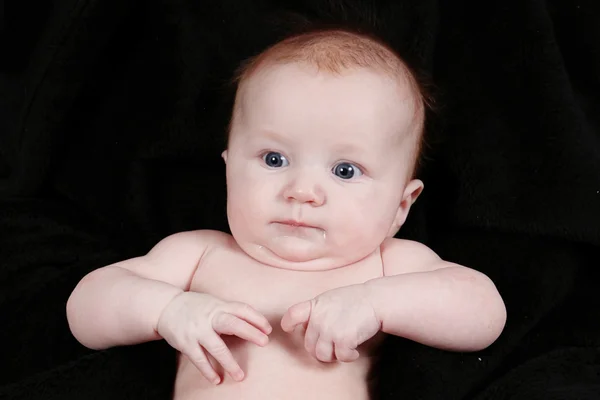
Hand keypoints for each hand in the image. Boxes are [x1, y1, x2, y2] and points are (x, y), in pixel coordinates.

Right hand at [157, 292, 271, 383]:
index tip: (268, 329)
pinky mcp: (185, 342)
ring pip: (216, 348)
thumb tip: (253, 325)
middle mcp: (209, 317)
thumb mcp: (214, 303)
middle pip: (232, 324)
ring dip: (229, 363)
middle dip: (250, 332)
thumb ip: (229, 313)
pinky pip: (199, 359)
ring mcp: (197, 330)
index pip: (242, 309)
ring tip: (240, 376)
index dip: (256, 318)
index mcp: (219, 305)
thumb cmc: (196, 306)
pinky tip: (217, 380)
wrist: (166, 306)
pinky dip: (208, 371)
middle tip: (265, 342)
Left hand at [281, 284, 380, 362]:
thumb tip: (305, 327)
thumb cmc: (354, 299)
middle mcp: (319, 318)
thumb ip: (316, 311)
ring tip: (343, 349)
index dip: (288, 325)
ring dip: (333, 356)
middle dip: (320, 349)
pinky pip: (341, 357)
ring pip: (322, 355)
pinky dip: (348, 357)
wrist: (375, 300)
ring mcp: (330, 329)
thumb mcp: (329, 299)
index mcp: (315, 305)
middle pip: (309, 345)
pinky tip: (354, 351)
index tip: (291, 330)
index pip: (292, 315)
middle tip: (333, 346)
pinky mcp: (344, 339)